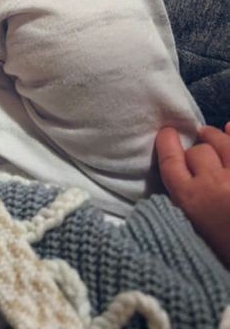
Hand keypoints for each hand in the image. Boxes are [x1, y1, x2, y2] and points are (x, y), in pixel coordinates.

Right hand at [156, 124, 229, 267]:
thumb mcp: (200, 238)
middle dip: (198, 152)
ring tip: (212, 136)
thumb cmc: (228, 257)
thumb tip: (184, 189)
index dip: (167, 144)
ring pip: (221, 141)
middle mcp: (213, 183)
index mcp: (192, 202)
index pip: (171, 162)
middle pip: (198, 152)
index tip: (167, 134)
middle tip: (199, 154)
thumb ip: (190, 211)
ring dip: (215, 138)